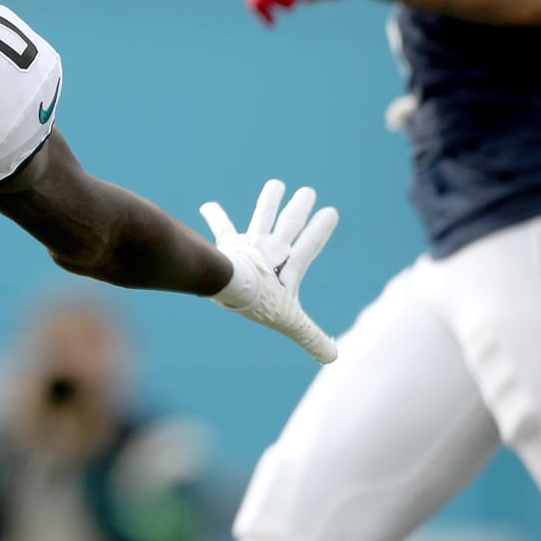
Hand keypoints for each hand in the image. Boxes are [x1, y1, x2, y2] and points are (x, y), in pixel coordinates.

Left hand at [201, 180, 338, 363]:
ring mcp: (250, 244)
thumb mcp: (290, 320)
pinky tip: (206, 204)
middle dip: (298, 210)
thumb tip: (333, 357)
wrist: (232, 286)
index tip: (332, 211)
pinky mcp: (229, 245)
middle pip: (289, 225)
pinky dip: (214, 215)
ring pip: (262, 217)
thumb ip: (310, 336)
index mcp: (288, 265)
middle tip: (307, 191)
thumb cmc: (262, 302)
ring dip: (269, 201)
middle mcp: (270, 250)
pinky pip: (222, 227)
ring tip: (275, 183)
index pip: (310, 245)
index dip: (320, 230)